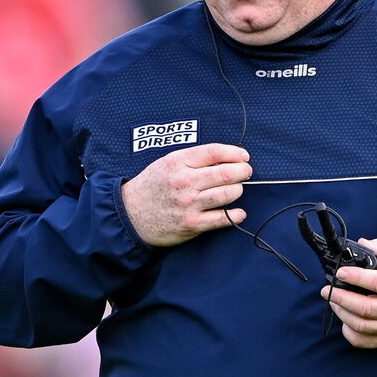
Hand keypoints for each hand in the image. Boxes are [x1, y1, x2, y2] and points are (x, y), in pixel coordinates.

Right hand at [120, 144, 251, 246]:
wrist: (131, 215)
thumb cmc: (152, 186)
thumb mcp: (167, 163)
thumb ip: (193, 159)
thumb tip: (226, 158)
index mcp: (177, 162)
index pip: (214, 152)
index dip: (234, 153)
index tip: (244, 156)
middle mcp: (184, 182)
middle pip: (225, 173)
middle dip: (242, 171)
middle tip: (246, 172)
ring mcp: (189, 204)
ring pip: (228, 194)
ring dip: (238, 190)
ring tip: (236, 189)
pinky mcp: (192, 224)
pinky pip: (223, 218)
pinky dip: (235, 214)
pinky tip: (238, 212)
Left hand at [319, 238, 376, 348]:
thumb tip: (363, 244)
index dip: (356, 278)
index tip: (340, 272)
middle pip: (366, 308)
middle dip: (341, 298)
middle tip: (327, 290)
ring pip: (362, 325)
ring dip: (342, 313)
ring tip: (333, 300)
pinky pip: (365, 341)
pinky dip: (350, 332)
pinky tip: (345, 318)